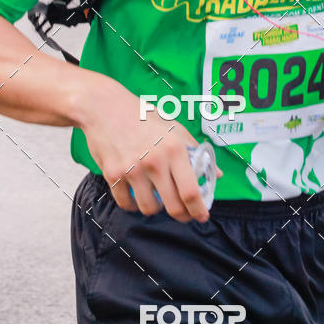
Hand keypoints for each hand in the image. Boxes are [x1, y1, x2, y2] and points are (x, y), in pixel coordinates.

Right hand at [79, 76, 221, 221]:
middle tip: (184, 214)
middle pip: (173, 206)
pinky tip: (138, 194)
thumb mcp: (174, 127)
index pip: (191, 191)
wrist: (105, 107)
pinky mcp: (113, 175)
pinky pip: (126, 204)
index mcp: (174, 148)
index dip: (198, 209)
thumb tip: (218, 174)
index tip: (202, 216)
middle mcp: (155, 161)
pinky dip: (134, 204)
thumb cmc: (143, 116)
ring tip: (158, 198)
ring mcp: (132, 169)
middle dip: (182, 215)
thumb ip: (195, 151)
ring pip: (149, 209)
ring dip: (156, 208)